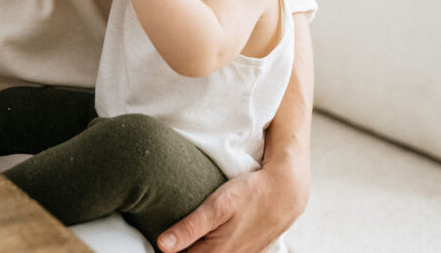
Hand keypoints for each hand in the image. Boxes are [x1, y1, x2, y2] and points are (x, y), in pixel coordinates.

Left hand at [157, 162, 307, 252]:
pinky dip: (209, 246)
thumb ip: (190, 227)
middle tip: (168, 236)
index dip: (168, 250)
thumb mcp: (217, 206)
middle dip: (180, 248)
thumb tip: (162, 246)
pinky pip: (223, 252)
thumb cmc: (250, 195)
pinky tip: (204, 236)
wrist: (284, 193)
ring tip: (181, 236)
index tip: (156, 242)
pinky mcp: (246, 251)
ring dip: (194, 247)